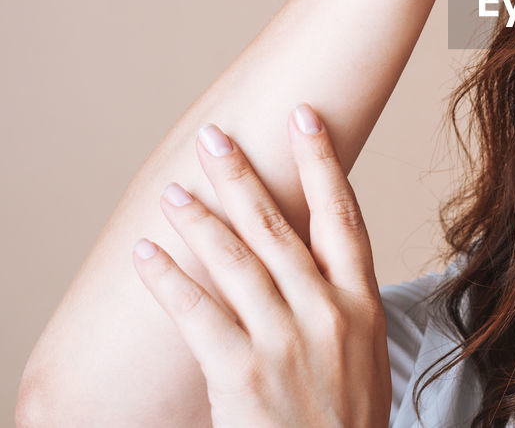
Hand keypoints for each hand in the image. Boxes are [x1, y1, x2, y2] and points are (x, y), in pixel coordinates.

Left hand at [132, 104, 389, 427]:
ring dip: (199, 218)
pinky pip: (198, 315)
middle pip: (279, 227)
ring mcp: (286, 342)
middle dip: (243, 177)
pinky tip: (147, 254)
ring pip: (236, 261)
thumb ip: (343, 308)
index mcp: (362, 305)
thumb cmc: (349, 425)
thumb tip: (315, 267)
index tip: (304, 118)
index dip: (321, 163)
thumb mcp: (367, 358)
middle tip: (215, 137)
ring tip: (172, 189)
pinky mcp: (243, 375)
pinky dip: (169, 279)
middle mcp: (327, 313)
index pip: (342, 217)